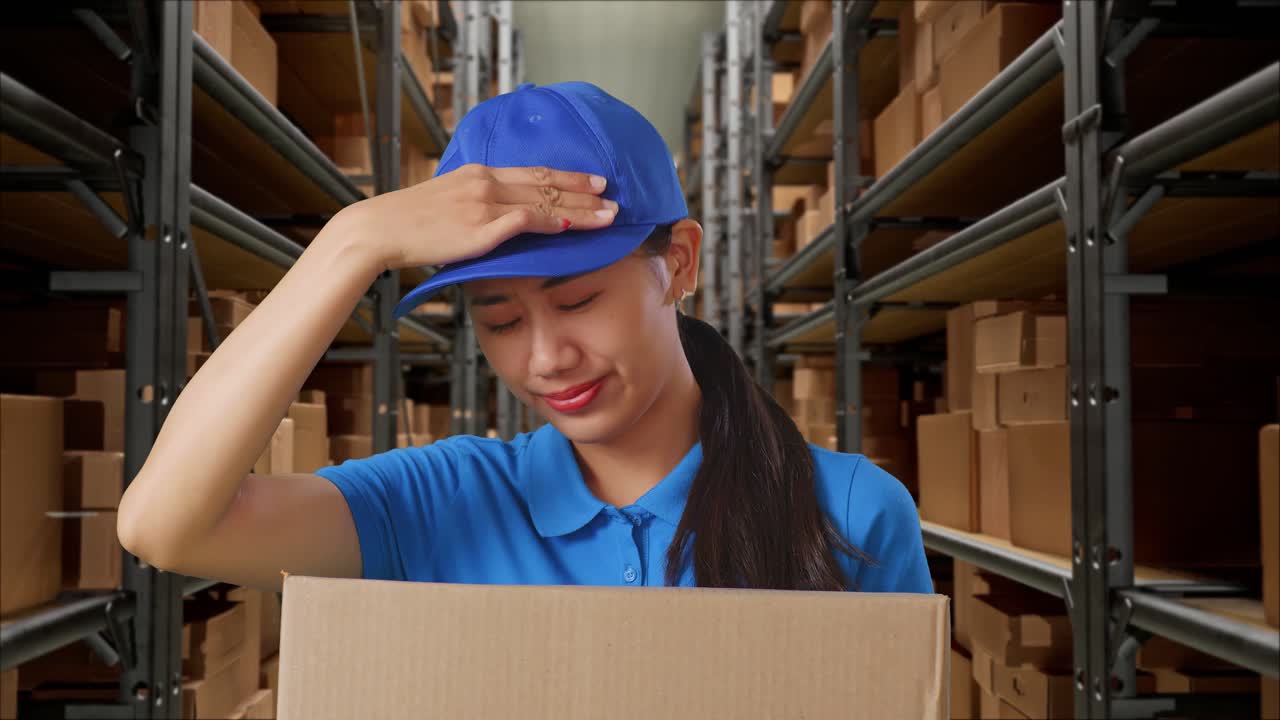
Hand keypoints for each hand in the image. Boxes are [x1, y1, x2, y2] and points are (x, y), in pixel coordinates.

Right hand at [345, 164, 617, 271]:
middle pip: (546, 182)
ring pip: (544, 200)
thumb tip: (493, 218)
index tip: (592, 179)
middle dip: (583, 189)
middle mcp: (486, 182)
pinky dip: (552, 221)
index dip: (567, 175)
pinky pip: (526, 220)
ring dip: (580, 208)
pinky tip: (572, 226)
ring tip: (607, 214)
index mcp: (478, 173)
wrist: (379, 229)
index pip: (533, 171)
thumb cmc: (407, 222)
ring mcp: (484, 203)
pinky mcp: (481, 227)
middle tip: (611, 194)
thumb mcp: (444, 202)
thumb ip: (472, 204)